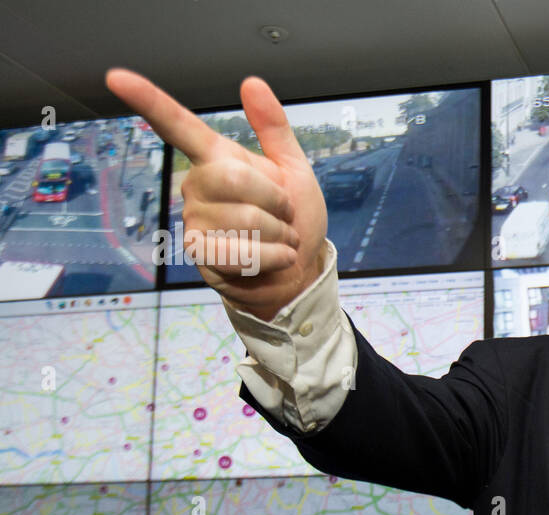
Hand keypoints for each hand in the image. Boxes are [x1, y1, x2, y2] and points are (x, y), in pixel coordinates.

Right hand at [104, 68, 326, 321]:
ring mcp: (194, 221)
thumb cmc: (293, 219)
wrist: (298, 270)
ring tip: (276, 237)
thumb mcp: (294, 168)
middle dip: (275, 200)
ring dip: (278, 233)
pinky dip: (273, 256)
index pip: (177, 125)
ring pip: (244, 219)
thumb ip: (273, 127)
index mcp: (217, 158)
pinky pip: (241, 251)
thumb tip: (251, 82)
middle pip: (233, 178)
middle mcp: (197, 187)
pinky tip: (274, 258)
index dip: (148, 100)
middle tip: (283, 214)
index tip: (116, 77)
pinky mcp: (200, 254)